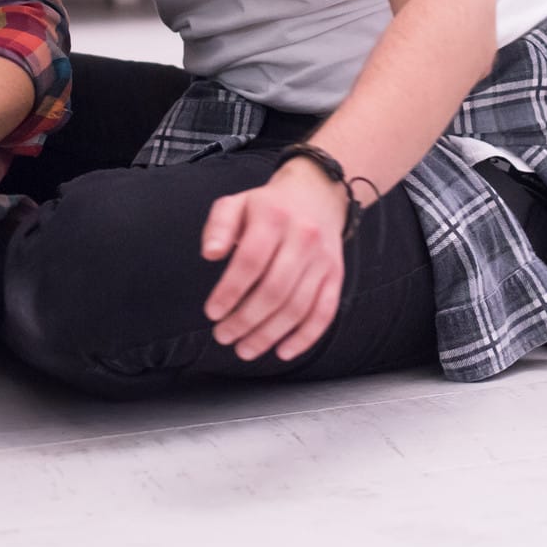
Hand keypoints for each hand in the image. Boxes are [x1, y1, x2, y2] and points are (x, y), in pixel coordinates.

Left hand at [201, 158, 350, 362]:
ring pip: (298, 307)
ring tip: (245, 349)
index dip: (229, 291)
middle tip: (223, 336)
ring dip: (269, 335)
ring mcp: (323, 259)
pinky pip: (324, 312)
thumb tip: (210, 254)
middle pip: (274, 290)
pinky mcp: (336, 276)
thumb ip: (218, 226)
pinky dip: (305, 337)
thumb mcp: (236, 203)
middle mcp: (303, 238)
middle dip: (245, 320)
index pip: (250, 260)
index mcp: (274, 217)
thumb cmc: (268, 206)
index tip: (212, 313)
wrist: (317, 195)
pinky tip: (283, 351)